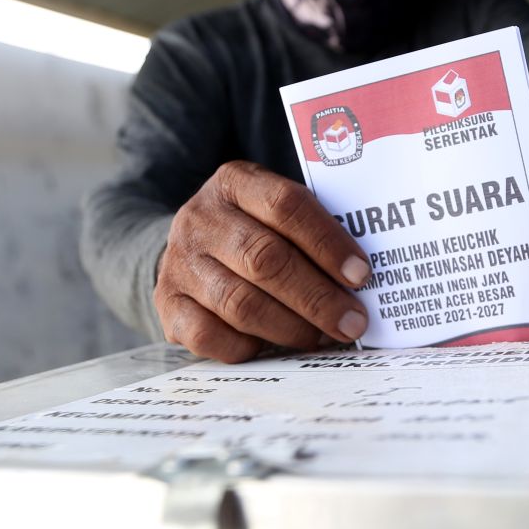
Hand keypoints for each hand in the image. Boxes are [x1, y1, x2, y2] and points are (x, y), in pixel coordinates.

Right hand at [155, 160, 371, 361]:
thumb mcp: (276, 209)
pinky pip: (210, 336)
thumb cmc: (254, 228)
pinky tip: (277, 346)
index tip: (361, 275)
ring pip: (241, 303)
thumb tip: (361, 277)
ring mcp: (179, 263)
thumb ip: (312, 229)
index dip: (327, 243)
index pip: (286, 206)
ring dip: (293, 326)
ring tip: (325, 336)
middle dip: (317, 297)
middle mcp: (201, 218)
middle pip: (265, 259)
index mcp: (235, 182)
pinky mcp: (167, 305)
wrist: (188, 246)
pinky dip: (250, 346)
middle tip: (353, 321)